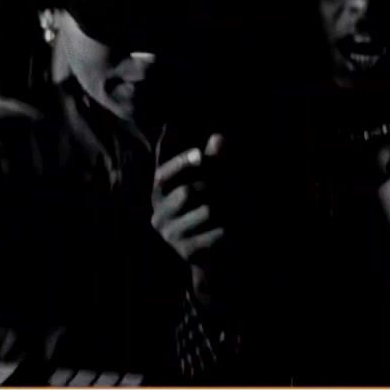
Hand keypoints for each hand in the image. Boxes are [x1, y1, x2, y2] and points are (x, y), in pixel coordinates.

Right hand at [151, 134, 226, 270]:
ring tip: (230, 210)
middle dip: (211, 188)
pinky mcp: (186, 251)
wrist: (211, 252)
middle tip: (228, 190)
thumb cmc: (208, 205)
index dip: (180, 163)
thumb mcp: (210, 180)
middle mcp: (159, 214)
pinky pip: (215, 232)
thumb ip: (213, 160)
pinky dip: (228, 228)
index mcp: (160, 194)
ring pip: (205, 211)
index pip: (163, 175)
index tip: (200, 154)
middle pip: (187, 192)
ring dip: (224, 207)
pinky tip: (229, 229)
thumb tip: (219, 137)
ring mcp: (170, 235)